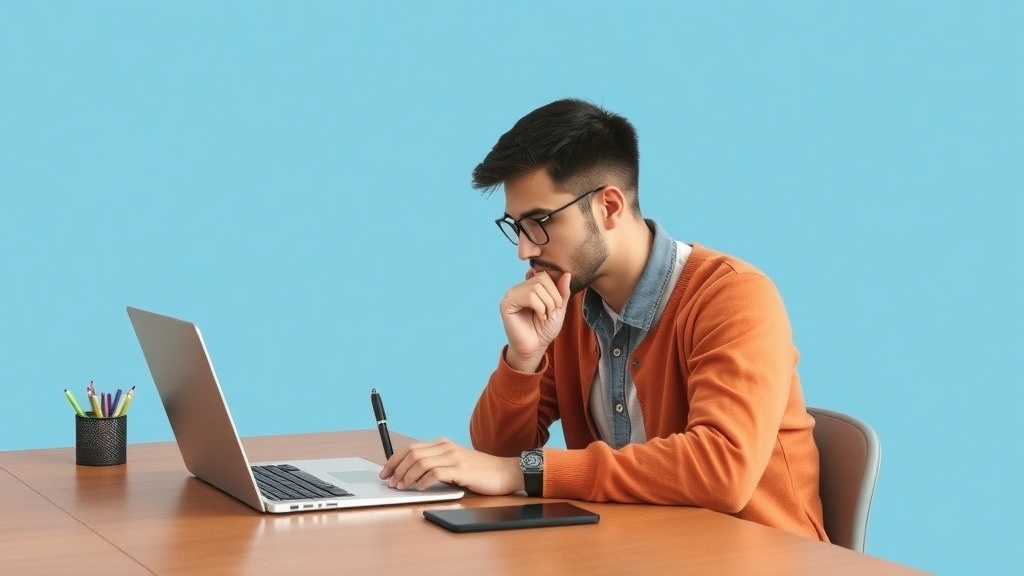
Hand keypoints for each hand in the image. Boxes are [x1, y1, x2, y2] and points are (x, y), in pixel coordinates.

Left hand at [379, 437, 522, 495]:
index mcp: (442, 444)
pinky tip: (419, 488)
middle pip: (413, 453)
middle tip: (390, 482)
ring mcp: (454, 457)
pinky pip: (436, 473)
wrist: (506, 472)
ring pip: (421, 462)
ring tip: (402, 487)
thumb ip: (436, 464)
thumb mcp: (455, 463)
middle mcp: (446, 447)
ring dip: (407, 476)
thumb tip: (411, 474)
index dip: (394, 459)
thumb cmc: (480, 471)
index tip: (385, 472)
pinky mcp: (462, 470)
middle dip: (396, 468)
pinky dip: (424, 481)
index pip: (411, 447)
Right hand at [499, 269, 571, 371]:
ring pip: (536, 287)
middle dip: (553, 297)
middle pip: (541, 278)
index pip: (544, 275)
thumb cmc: (545, 329)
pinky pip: (529, 297)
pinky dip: (539, 308)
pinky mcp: (507, 304)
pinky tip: (539, 317)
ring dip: (547, 304)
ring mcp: (511, 295)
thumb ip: (562, 291)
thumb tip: (567, 274)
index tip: (556, 306)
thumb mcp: (559, 308)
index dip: (555, 290)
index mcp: (528, 287)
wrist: (535, 347)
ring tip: (545, 316)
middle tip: (552, 312)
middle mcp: (518, 288)